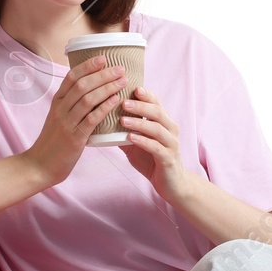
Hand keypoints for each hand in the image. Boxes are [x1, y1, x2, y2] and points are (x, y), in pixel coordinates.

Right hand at [22, 54, 132, 187]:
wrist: (40, 165)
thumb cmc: (53, 143)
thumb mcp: (58, 119)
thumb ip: (71, 106)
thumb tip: (92, 93)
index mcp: (56, 102)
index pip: (71, 77)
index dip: (87, 66)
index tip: (103, 58)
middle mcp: (60, 109)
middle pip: (82, 85)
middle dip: (102, 74)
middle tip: (120, 68)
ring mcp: (66, 122)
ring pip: (88, 98)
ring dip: (107, 87)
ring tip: (122, 81)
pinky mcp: (74, 137)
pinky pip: (91, 118)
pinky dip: (105, 107)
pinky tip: (116, 100)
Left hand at [118, 85, 192, 203]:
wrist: (171, 184)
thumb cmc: (152, 160)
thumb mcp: (135, 144)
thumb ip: (122, 132)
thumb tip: (100, 120)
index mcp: (163, 122)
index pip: (155, 102)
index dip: (145, 94)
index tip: (131, 86)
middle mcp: (170, 130)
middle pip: (157, 112)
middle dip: (140, 105)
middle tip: (122, 101)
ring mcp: (171, 144)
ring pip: (157, 128)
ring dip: (139, 122)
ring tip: (122, 119)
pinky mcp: (168, 158)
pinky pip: (156, 147)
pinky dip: (143, 141)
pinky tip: (130, 138)